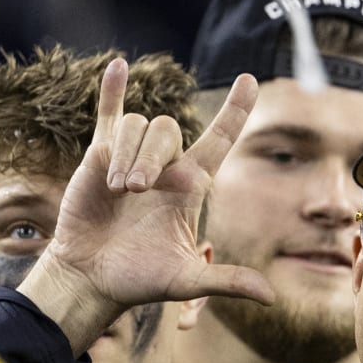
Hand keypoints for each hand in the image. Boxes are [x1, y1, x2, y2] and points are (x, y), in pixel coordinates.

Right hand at [17, 58, 274, 352]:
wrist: (92, 277)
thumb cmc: (139, 280)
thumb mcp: (186, 280)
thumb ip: (226, 281)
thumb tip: (270, 297)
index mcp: (190, 186)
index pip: (220, 138)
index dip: (236, 110)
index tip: (250, 79)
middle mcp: (165, 167)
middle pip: (168, 129)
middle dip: (150, 156)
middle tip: (133, 192)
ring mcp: (131, 156)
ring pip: (137, 125)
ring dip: (127, 153)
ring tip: (116, 190)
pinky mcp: (100, 155)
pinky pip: (110, 113)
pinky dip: (112, 90)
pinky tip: (118, 65)